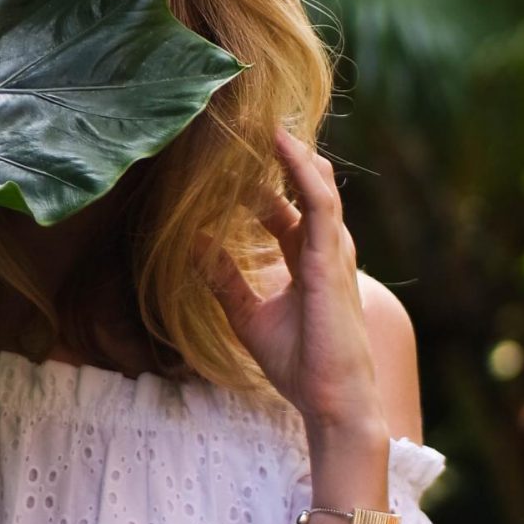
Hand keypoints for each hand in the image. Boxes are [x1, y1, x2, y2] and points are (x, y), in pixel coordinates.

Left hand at [195, 125, 386, 443]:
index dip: (263, 186)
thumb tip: (190, 245)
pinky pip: (320, 203)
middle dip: (282, 160)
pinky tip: (282, 147)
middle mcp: (324, 251)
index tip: (232, 162)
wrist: (330, 401)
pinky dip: (302, 172)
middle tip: (249, 127)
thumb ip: (223, 279)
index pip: (286, 211)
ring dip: (293, 154)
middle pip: (305, 191)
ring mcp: (332, 253)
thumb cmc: (299, 365)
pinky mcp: (331, 260)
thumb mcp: (246, 315)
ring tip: (266, 122)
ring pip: (318, 188)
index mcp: (308, 263)